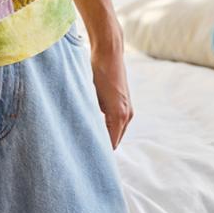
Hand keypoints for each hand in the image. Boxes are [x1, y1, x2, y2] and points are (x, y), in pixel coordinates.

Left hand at [89, 26, 133, 149]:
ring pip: (116, 131)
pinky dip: (108, 127)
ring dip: (105, 136)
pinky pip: (117, 122)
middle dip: (103, 147)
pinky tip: (95, 125)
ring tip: (88, 141)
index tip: (89, 160)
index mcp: (118, 116)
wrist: (109, 52)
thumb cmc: (97, 71)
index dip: (100, 153)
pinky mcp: (125, 103)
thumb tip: (87, 132)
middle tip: (85, 154)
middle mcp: (127, 115)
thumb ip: (92, 115)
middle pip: (115, 140)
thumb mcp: (91, 95)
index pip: (111, 144)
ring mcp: (128, 109)